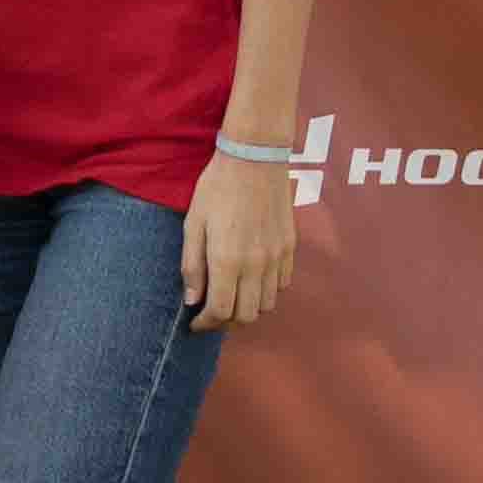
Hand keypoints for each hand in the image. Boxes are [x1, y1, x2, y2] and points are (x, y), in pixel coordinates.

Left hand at [184, 154, 297, 331]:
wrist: (255, 158)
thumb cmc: (217, 187)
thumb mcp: (193, 224)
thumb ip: (192, 265)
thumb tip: (192, 300)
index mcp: (227, 260)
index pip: (220, 312)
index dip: (206, 324)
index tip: (195, 323)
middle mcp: (256, 265)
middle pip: (246, 316)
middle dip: (225, 322)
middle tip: (211, 313)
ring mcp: (277, 257)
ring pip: (266, 305)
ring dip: (247, 308)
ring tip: (231, 296)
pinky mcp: (290, 248)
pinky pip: (282, 285)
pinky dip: (265, 291)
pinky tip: (251, 278)